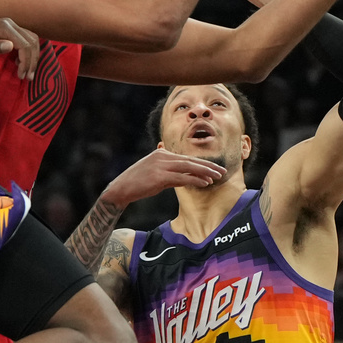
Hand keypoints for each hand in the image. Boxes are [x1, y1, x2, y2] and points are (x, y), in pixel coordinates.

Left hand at [0, 18, 39, 78]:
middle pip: (31, 41)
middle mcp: (10, 24)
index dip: (26, 61)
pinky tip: (20, 63)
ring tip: (27, 73)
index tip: (22, 75)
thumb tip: (11, 46)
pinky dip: (28, 53)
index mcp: (4, 26)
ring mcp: (11, 27)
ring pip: (32, 40)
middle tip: (28, 77)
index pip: (24, 44)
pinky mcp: (10, 33)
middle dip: (32, 60)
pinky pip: (26, 41)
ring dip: (32, 57)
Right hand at [101, 149, 225, 207]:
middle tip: (222, 171)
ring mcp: (161, 166)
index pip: (186, 157)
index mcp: (161, 154)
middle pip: (190, 160)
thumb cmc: (137, 182)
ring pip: (188, 168)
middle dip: (208, 166)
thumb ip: (166, 168)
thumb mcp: (152, 171)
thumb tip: (179, 170)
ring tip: (217, 177)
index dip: (202, 163)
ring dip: (205, 172)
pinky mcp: (159, 177)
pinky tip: (205, 183)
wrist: (121, 188)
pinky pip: (182, 178)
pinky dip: (195, 180)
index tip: (214, 168)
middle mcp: (162, 156)